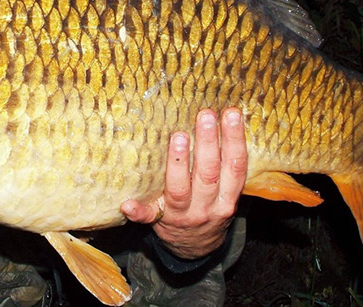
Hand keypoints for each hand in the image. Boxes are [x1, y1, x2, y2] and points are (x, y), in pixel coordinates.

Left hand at [121, 108, 246, 258]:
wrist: (196, 248)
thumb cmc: (210, 207)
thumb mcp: (226, 192)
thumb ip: (225, 165)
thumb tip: (224, 117)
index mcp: (226, 197)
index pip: (234, 167)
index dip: (234, 140)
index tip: (231, 114)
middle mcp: (207, 206)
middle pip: (208, 174)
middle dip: (208, 143)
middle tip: (206, 115)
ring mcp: (182, 216)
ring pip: (180, 190)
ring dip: (178, 164)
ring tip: (178, 136)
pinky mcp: (159, 222)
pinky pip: (147, 217)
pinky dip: (138, 211)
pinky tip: (127, 203)